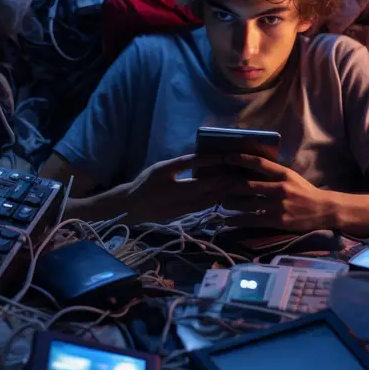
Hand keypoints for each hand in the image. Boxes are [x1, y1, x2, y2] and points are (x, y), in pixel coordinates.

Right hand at [118, 153, 233, 223]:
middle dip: (221, 179)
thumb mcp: (160, 169)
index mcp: (163, 173)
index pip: (188, 163)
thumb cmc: (146, 183)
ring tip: (233, 184)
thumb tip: (202, 158)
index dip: (207, 159)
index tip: (223, 155)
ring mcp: (176, 204)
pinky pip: (200, 207)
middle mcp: (170, 189)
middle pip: (201, 184)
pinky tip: (222, 194)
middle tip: (236, 172)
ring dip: (220, 191)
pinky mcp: (180, 214)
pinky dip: (213, 200)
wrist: (131, 207)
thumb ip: (179, 164)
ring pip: (204, 198)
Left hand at [222, 154, 333, 231]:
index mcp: (284, 174)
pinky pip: (253, 220)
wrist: (324, 210)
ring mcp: (278, 205)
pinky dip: (238, 221)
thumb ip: (273, 175)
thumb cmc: (305, 193)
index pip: (259, 163)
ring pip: (247, 203)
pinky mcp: (278, 220)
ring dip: (231, 204)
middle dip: (229, 186)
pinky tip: (228, 221)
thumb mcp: (291, 178)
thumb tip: (249, 171)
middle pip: (247, 185)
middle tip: (218, 186)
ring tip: (222, 204)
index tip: (226, 157)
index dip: (241, 159)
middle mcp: (280, 187)